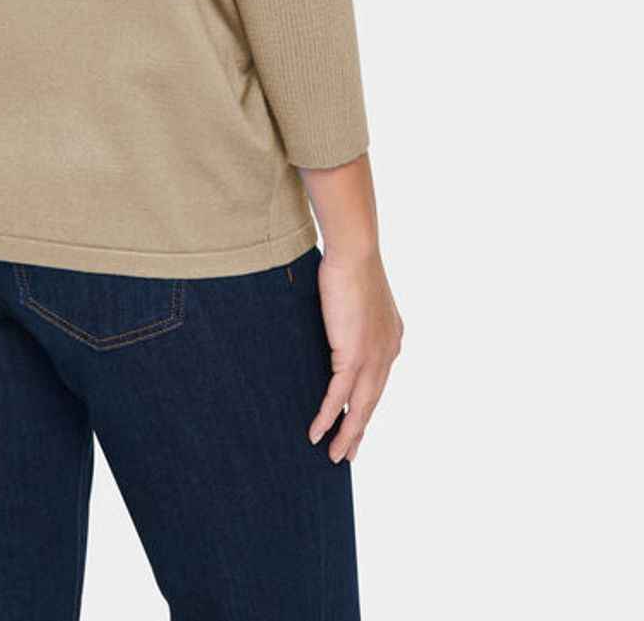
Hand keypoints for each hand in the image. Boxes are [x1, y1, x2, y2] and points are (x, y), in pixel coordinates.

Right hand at [309, 249, 402, 462]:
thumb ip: (353, 318)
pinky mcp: (353, 354)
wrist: (355, 252)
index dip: (367, 405)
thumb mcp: (357, 297)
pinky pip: (339, 395)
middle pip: (372, 402)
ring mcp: (373, 356)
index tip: (357, 423)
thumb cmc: (351, 263)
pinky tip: (317, 434)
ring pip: (359, 406)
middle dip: (359, 430)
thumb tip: (340, 322)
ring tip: (335, 456)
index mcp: (391, 339)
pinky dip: (328, 416)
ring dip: (346, 434)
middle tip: (348, 453)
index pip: (378, 382)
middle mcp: (387, 352)